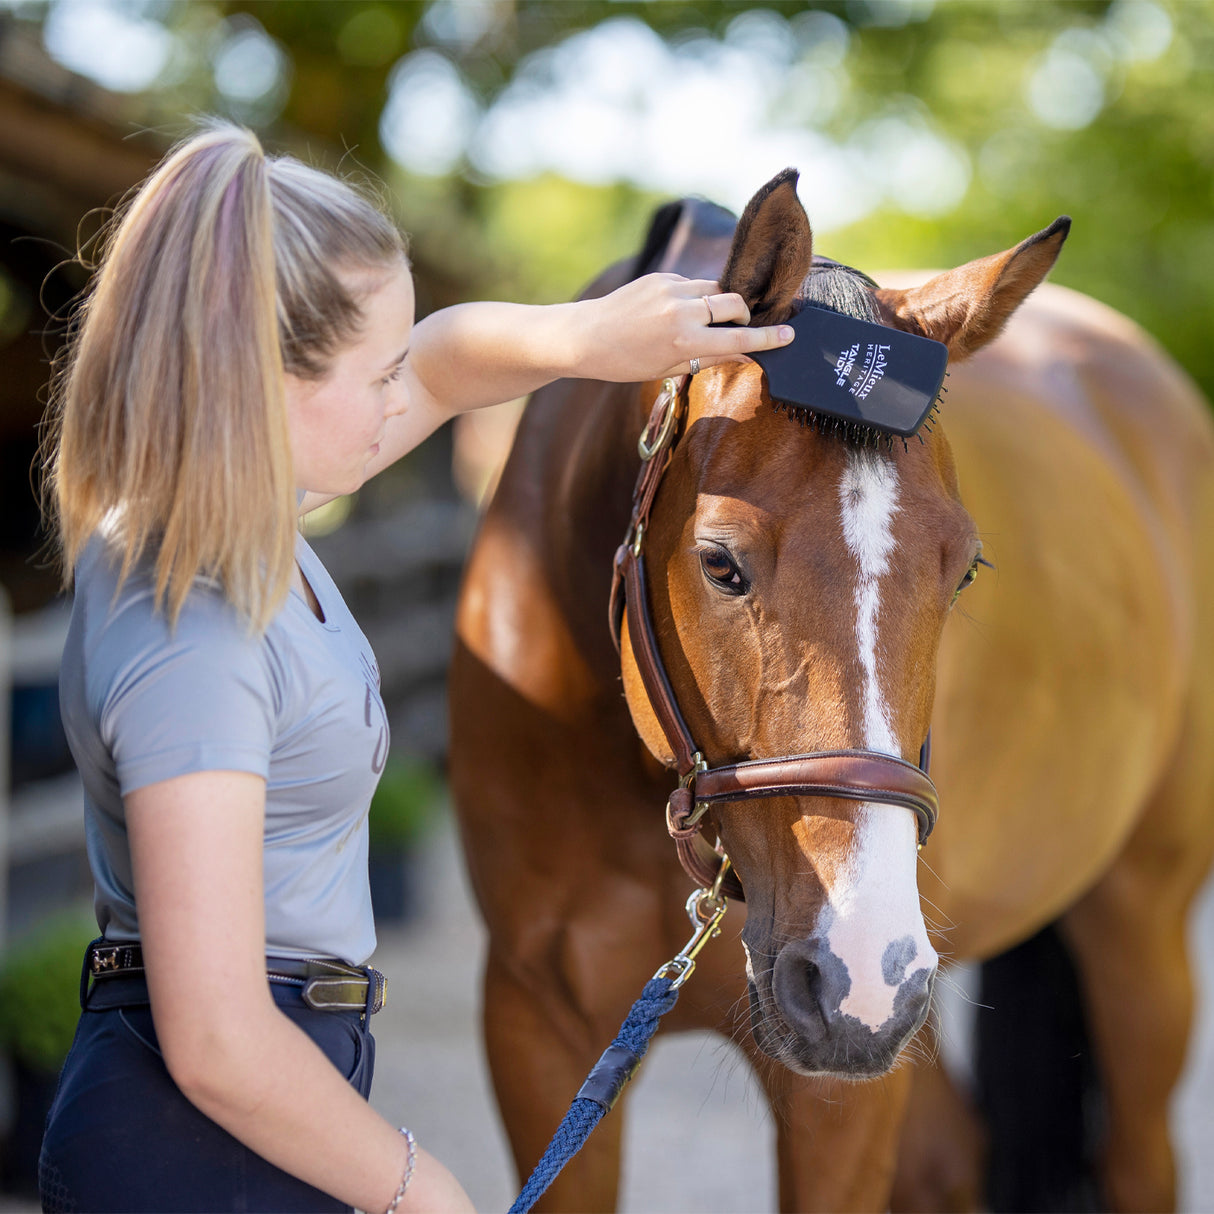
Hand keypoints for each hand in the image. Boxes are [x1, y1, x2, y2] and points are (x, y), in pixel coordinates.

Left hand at [575, 273, 793, 382]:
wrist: (584, 336)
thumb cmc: (625, 362)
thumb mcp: (668, 369)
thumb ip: (707, 357)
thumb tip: (740, 351)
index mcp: (685, 343)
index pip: (738, 339)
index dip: (767, 339)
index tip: (789, 335)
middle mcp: (682, 312)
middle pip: (734, 303)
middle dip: (743, 314)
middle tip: (740, 325)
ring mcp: (671, 289)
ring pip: (715, 289)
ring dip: (718, 303)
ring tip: (703, 319)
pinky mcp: (661, 276)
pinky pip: (691, 283)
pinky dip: (693, 297)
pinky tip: (672, 311)